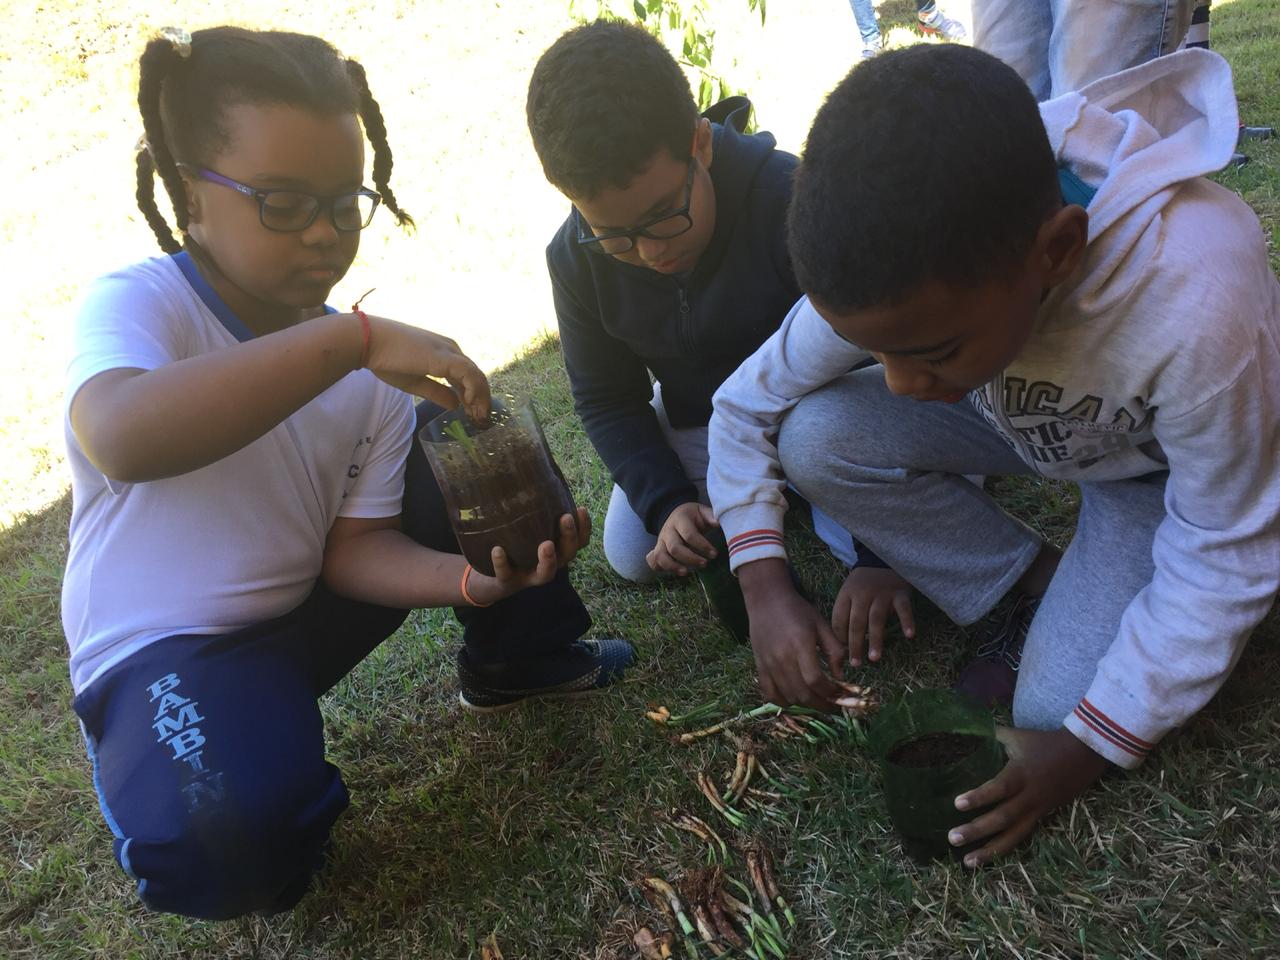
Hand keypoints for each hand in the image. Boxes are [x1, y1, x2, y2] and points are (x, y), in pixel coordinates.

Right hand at [361, 314, 490, 421]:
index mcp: (444, 355)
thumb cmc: (387, 360)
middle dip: (481, 399)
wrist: (370, 342)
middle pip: (476, 376)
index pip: (467, 376)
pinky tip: (469, 404)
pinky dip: (474, 390)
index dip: (473, 396)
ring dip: (481, 397)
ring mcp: (450, 352)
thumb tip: (456, 405)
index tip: (472, 414)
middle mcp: (451, 350)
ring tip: (478, 416)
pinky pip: (469, 374)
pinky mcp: (446, 357)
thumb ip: (437, 392)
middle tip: (480, 419)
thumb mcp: (416, 382)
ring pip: (476, 375)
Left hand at [465, 508, 591, 603]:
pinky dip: (502, 563)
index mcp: (558, 550)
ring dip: (548, 559)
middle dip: (569, 536)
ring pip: (546, 573)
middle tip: (564, 517)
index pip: (580, 541)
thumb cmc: (516, 544)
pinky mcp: (508, 582)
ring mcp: (529, 576)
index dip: (584, 527)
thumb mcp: (529, 526)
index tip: (581, 508)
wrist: (493, 577)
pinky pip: (506, 575)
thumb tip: (537, 467)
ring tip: (546, 544)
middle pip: (568, 554)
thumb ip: (537, 508)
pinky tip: (497, 550)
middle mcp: (549, 565)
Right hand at [646, 502, 718, 575]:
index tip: (714, 554)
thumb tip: (717, 523)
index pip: (689, 535)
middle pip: (674, 548)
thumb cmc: (693, 516)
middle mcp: (668, 531)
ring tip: (686, 572)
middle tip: (705, 564)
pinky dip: (659, 568)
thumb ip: (710, 516)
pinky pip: (653, 561)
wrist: (676, 513)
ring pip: (661, 556)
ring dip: (673, 567)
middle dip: (690, 558)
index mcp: (680, 519)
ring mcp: (661, 541)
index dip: (702, 546)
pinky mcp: (658, 549)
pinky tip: (673, 572)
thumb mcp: (702, 511)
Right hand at [739, 559, 846, 709]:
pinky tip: (794, 698)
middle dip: (821, 704)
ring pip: (788, 697)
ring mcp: (768, 664)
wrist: (767, 600)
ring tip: (816, 700)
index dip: (829, 693)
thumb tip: (841, 677)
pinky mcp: (759, 667)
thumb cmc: (798, 611)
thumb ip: (834, 650)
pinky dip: (783, 702)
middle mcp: (783, 658)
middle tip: (832, 705)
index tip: (839, 694)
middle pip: (803, 694)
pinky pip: (769, 694)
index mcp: (801, 645)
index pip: (816, 680)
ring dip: (805, 704)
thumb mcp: (822, 625)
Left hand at [833, 567, 914, 666]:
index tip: (841, 655)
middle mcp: (863, 594)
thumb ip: (846, 614)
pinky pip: (904, 609)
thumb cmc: (864, 583)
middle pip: (857, 622)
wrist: (883, 559)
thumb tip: (842, 644)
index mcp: (847, 594)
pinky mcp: (900, 593)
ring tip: (874, 658)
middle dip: (855, 644)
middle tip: (855, 664)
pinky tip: (909, 636)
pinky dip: (907, 621)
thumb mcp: (849, 592)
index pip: (840, 618)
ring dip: (876, 639)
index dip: (840, 637)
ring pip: (877, 618)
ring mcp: (882, 593)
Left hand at [948, 726, 1109, 866]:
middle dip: (977, 830)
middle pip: (1003, 818)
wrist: (1083, 755)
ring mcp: (1037, 810)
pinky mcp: (1042, 818)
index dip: (979, 797)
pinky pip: (1022, 836)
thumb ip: (990, 736)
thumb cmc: (1043, 743)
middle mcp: (1029, 796)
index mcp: (1021, 774)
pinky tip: (986, 858)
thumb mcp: (1017, 736)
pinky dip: (1004, 848)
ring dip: (990, 851)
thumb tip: (962, 732)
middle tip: (952, 838)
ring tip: (967, 863)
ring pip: (1014, 836)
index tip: (957, 804)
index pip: (1000, 788)